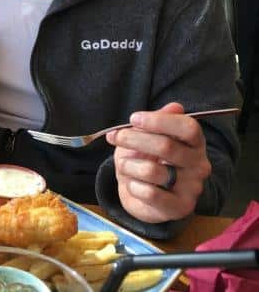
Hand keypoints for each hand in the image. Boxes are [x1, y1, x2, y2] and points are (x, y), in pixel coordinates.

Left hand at [106, 102, 211, 222]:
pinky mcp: (180, 207)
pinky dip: (132, 186)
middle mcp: (199, 165)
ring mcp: (192, 188)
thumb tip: (175, 107)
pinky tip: (133, 184)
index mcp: (195, 143)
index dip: (159, 121)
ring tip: (125, 165)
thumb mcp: (147, 136)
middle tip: (115, 137)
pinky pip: (148, 193)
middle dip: (133, 139)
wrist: (143, 195)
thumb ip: (158, 121)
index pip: (188, 127)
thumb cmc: (146, 159)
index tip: (133, 118)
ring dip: (128, 165)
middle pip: (166, 146)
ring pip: (151, 170)